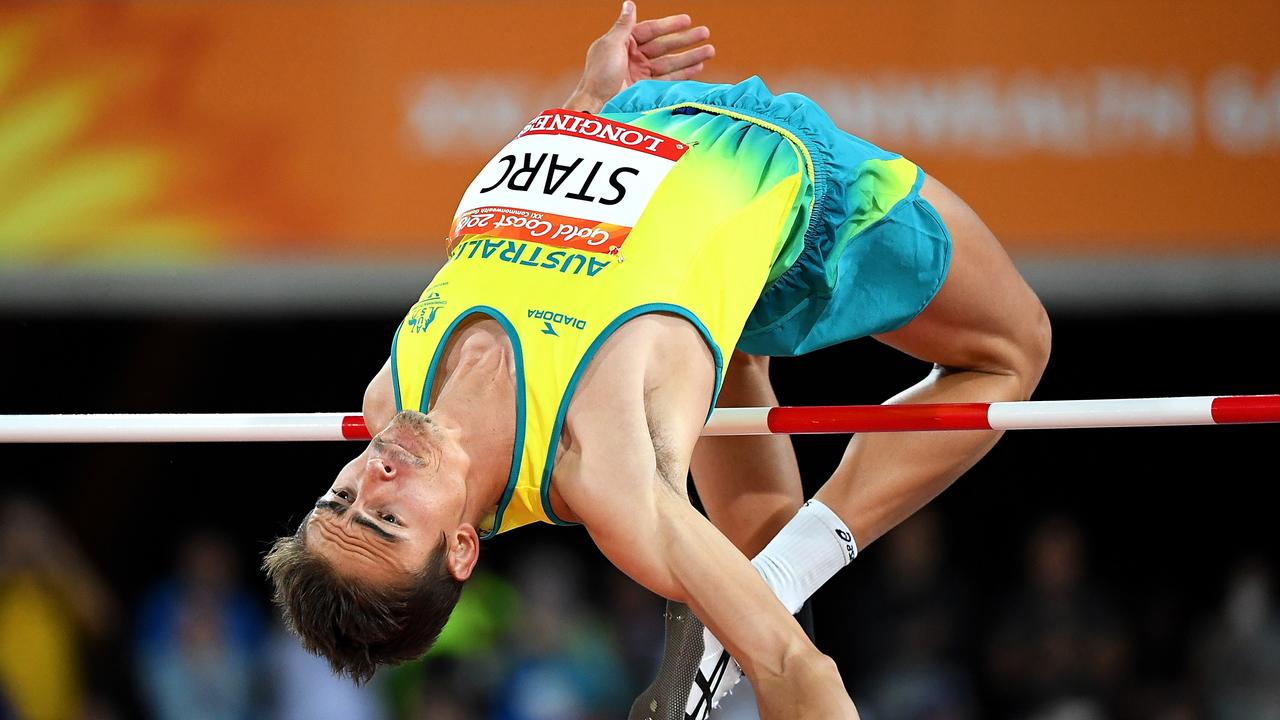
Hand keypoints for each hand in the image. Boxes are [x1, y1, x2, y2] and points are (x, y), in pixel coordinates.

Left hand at [567, 1, 714, 112]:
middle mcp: (633, 57)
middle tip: (705, 32)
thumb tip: (629, 4)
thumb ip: (624, 25)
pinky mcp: (646, 89)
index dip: (669, 25)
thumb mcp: (610, 45)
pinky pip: (669, 79)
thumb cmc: (599, 74)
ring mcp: (640, 74)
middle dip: (685, 40)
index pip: (651, 30)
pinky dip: (684, 73)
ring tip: (710, 50)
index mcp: (623, 43)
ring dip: (690, 57)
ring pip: (670, 62)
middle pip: (664, 46)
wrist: (596, 105)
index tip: (687, 20)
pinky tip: (698, 67)